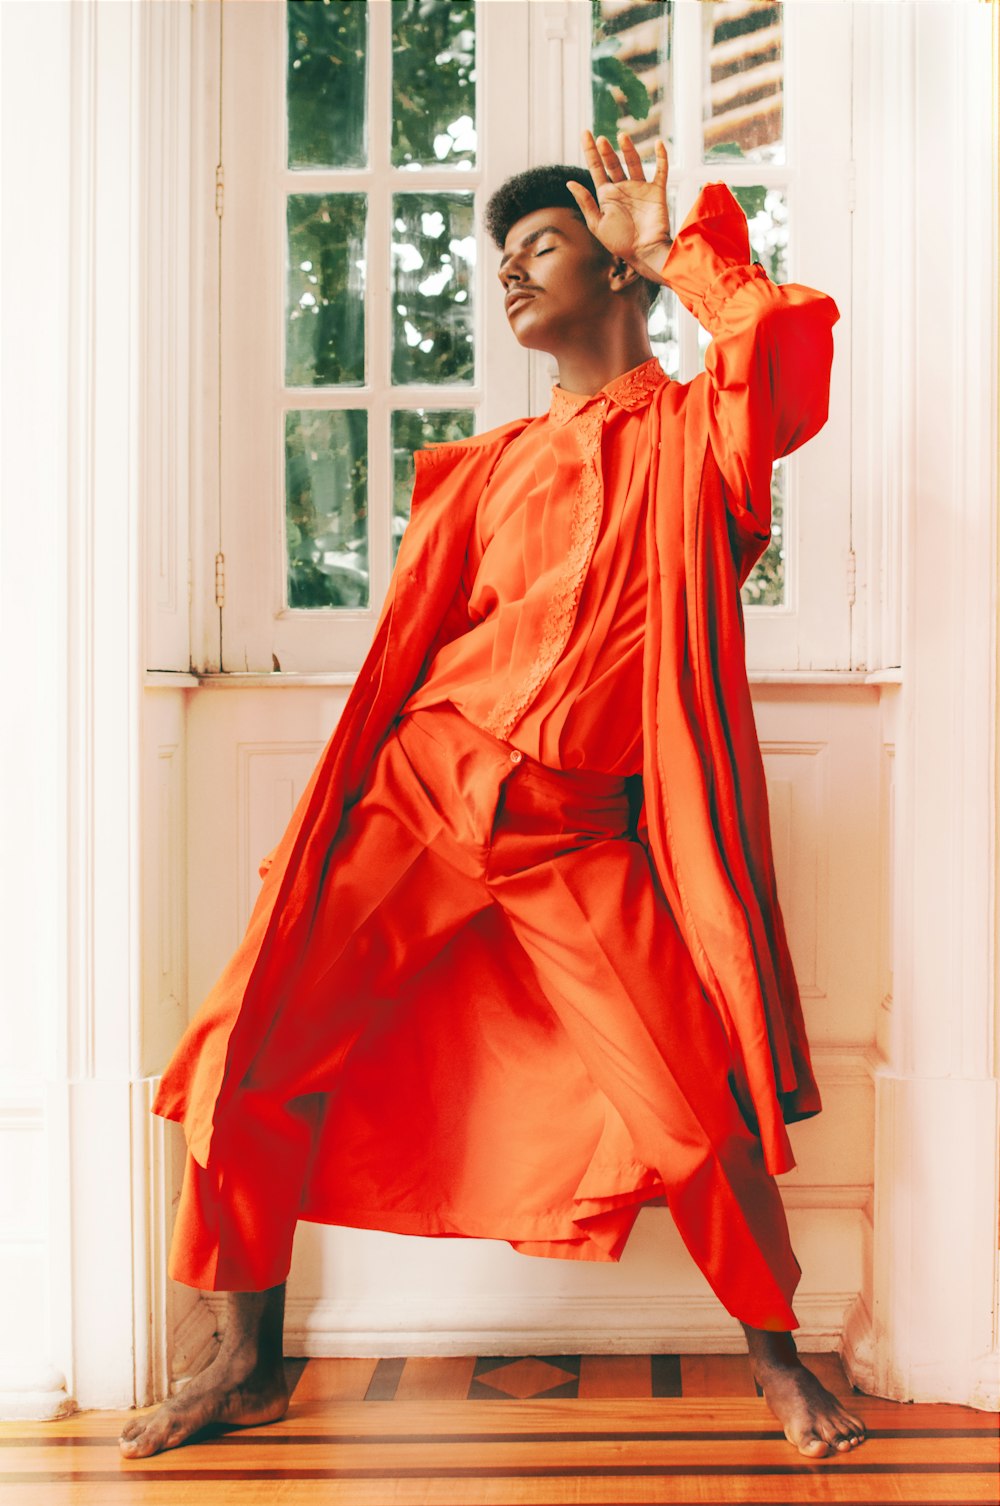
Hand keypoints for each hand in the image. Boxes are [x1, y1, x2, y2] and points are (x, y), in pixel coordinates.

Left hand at [566, 130, 671, 279]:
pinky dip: (661, 157)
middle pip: (613, 163)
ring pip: (634, 163)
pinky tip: (658, 144)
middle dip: (606, 150)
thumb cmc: (619, 243)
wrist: (644, 253)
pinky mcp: (656, 192)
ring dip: (628, 149)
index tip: (585, 133)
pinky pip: (661, 171)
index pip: (596, 168)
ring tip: (622, 136)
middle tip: (600, 138)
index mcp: (607, 196)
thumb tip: (570, 182)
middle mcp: (623, 189)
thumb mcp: (597, 223)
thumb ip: (585, 202)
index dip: (590, 151)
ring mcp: (640, 189)